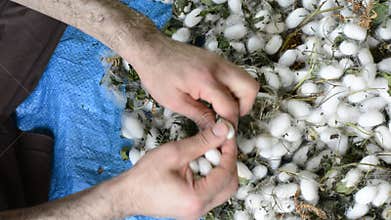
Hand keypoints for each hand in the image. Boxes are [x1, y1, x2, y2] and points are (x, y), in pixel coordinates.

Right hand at [113, 120, 237, 218]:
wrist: (127, 194)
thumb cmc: (145, 175)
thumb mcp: (174, 152)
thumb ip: (203, 141)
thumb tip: (224, 130)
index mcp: (197, 198)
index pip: (227, 173)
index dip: (230, 151)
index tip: (227, 134)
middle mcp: (200, 209)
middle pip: (230, 184)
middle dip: (228, 161)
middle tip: (221, 142)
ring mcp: (197, 211)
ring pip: (223, 189)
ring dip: (221, 168)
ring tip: (209, 151)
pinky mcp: (193, 208)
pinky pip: (212, 192)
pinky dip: (212, 176)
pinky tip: (201, 163)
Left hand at [127, 34, 258, 126]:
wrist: (151, 49)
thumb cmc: (157, 75)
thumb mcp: (175, 101)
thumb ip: (200, 116)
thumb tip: (216, 131)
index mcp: (206, 80)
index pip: (230, 107)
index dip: (230, 125)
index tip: (225, 136)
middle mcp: (219, 68)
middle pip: (251, 88)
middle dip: (244, 107)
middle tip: (228, 118)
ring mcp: (220, 61)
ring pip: (246, 80)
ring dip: (241, 98)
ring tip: (222, 109)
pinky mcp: (217, 60)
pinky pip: (235, 76)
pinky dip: (233, 89)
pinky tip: (216, 98)